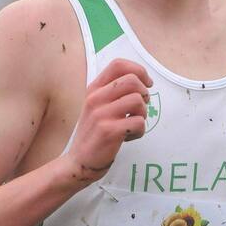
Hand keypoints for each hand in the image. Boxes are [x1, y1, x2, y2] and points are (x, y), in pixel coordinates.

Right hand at [67, 59, 152, 185]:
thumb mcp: (98, 106)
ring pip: (138, 100)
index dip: (139, 70)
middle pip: (132, 80)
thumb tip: (142, 82)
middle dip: (144, 93)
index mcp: (94, 89)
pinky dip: (140, 131)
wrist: (79, 161)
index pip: (118, 64)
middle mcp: (95, 98)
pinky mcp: (109, 131)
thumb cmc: (95, 132)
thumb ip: (114, 92)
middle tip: (141, 107)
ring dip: (143, 113)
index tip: (146, 84)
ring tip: (133, 124)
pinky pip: (139, 122)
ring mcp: (101, 114)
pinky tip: (129, 136)